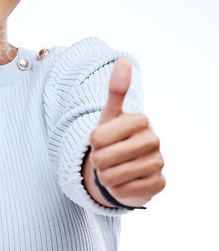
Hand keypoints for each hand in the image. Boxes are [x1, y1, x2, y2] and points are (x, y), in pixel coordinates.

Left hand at [88, 58, 164, 207]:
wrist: (124, 167)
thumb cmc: (112, 137)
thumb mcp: (109, 114)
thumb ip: (115, 89)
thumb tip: (123, 59)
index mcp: (140, 120)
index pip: (96, 137)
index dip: (92, 142)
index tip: (101, 140)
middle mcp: (154, 140)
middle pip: (103, 158)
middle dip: (98, 161)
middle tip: (106, 156)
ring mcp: (158, 163)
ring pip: (112, 177)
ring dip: (106, 176)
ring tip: (113, 169)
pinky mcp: (159, 185)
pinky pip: (124, 191)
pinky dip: (118, 189)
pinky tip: (125, 182)